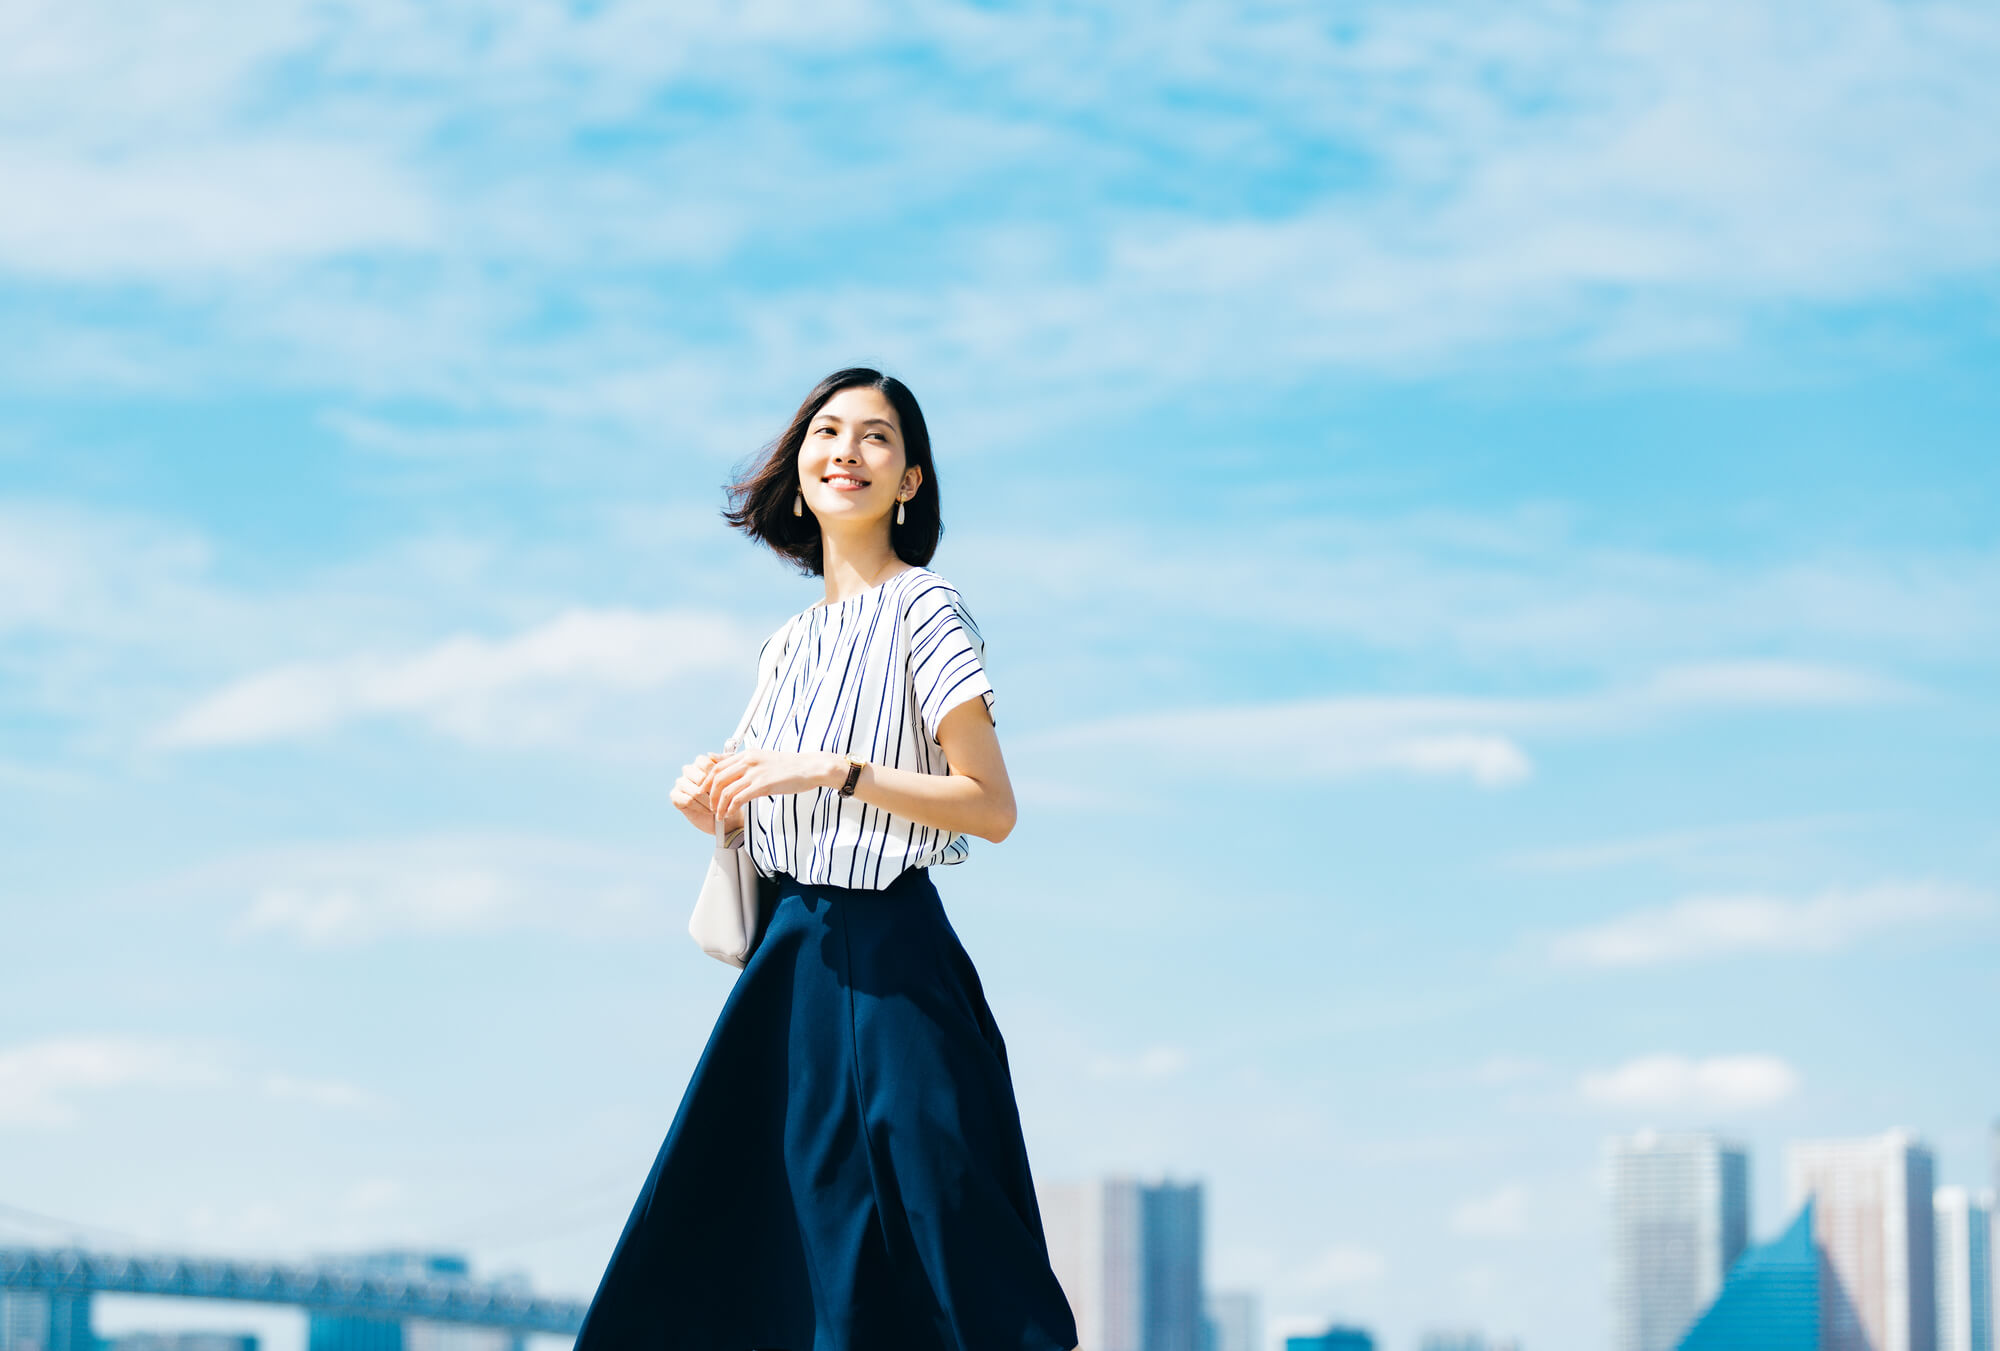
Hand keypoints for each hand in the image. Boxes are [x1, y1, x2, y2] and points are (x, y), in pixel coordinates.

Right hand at [671, 751, 724, 834]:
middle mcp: (688, 770)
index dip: (717, 776)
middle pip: (701, 778)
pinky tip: (707, 811)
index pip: (706, 762)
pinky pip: (688, 800)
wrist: (724, 818)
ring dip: (709, 802)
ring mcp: (680, 782)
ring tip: (716, 807)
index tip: (727, 786)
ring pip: (695, 791)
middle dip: (714, 792)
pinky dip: (701, 808)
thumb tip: (711, 754)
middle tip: (722, 800)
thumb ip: (725, 763)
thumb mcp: (731, 778)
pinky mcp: (675, 796)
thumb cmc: (728, 796)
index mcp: (700, 762)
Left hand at [703, 749, 841, 823]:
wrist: (809, 767)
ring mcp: (755, 773)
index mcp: (747, 754)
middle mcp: (748, 761)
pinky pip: (739, 798)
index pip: (717, 766)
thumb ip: (742, 760)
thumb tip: (719, 758)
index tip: (704, 792)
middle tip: (712, 807)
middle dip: (710, 795)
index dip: (707, 781)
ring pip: (726, 790)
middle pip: (718, 779)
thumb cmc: (788, 765)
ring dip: (720, 806)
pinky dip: (731, 808)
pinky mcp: (763, 785)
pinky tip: (731, 814)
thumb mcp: (762, 758)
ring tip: (720, 815)